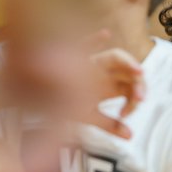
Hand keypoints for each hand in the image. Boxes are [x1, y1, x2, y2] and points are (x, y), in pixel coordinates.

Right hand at [6, 31, 143, 138]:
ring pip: (113, 57)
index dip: (135, 97)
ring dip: (127, 62)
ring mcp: (88, 62)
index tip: (128, 113)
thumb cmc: (60, 104)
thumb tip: (132, 136)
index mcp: (106, 84)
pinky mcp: (70, 56)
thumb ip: (109, 124)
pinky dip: (93, 41)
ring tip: (139, 73)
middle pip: (126, 70)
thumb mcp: (87, 116)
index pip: (129, 86)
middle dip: (137, 82)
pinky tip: (105, 35)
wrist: (31, 96)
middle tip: (140, 98)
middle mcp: (101, 71)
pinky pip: (80, 45)